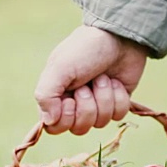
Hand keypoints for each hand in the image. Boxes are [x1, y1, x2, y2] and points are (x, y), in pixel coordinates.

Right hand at [34, 26, 148, 134]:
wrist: (119, 38)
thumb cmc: (85, 49)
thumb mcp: (59, 68)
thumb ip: (46, 95)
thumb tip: (48, 121)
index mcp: (56, 95)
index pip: (54, 127)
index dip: (64, 119)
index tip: (70, 100)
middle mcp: (75, 103)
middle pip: (78, 128)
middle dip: (87, 106)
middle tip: (88, 84)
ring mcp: (97, 104)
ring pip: (100, 123)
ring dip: (103, 98)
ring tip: (103, 78)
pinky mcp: (116, 103)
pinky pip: (117, 115)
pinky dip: (118, 98)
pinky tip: (115, 82)